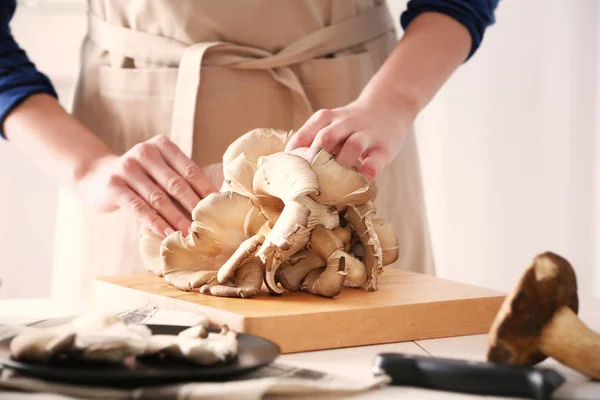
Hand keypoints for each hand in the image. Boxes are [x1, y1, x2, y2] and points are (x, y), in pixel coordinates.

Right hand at [76, 135, 217, 237]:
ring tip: (190, 234)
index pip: (190, 170)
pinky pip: (139, 208)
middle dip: (194, 207)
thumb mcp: (159, 169)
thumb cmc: (140, 177)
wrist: (96, 176)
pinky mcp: (114, 186)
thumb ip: (181, 177)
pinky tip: (167, 234)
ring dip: (176, 219)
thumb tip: (214, 200)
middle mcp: (144, 152)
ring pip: (158, 198)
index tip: (220, 209)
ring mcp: (127, 168)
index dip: (206, 190)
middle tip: (208, 225)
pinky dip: (155, 223)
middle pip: (176, 184)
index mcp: (162, 145)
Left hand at [284, 92, 415, 181]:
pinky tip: (359, 184)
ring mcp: (366, 134)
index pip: (304, 136)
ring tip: (331, 188)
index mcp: (325, 118)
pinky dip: (367, 173)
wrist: (389, 106)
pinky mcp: (384, 148)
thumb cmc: (351, 126)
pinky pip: (375, 161)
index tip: (286, 175)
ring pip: (352, 147)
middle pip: (325, 139)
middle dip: (315, 161)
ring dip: (341, 167)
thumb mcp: (330, 125)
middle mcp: (344, 123)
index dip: (293, 157)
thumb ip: (312, 143)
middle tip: (306, 183)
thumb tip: (290, 172)